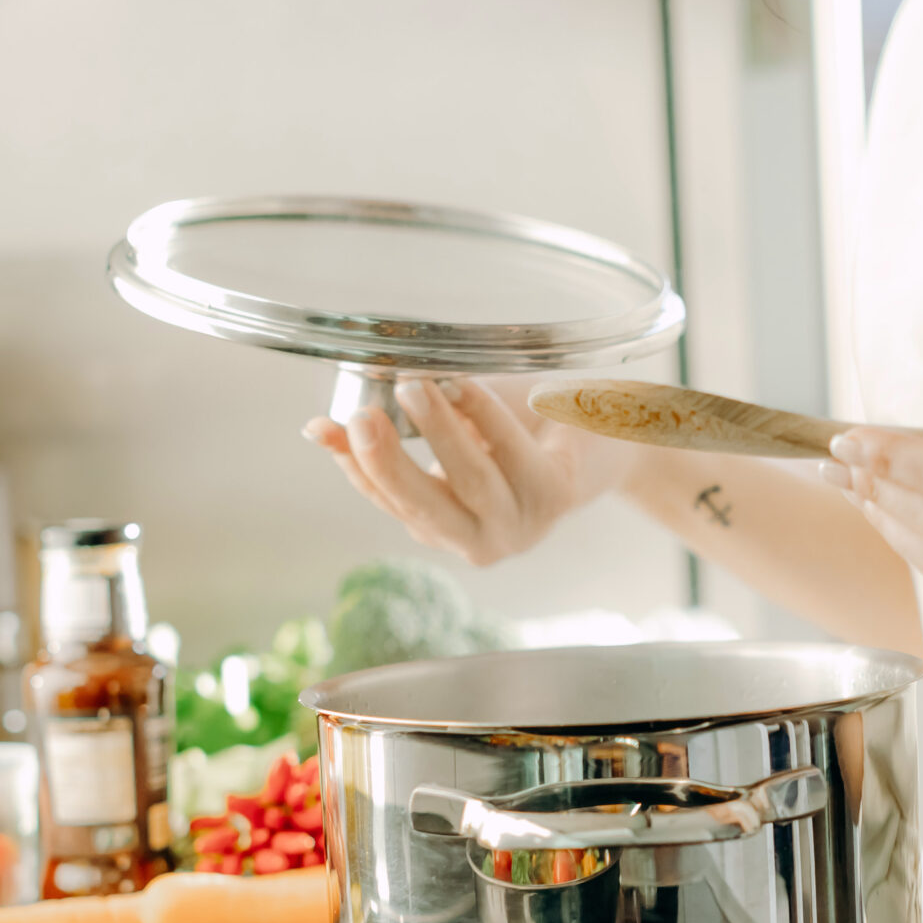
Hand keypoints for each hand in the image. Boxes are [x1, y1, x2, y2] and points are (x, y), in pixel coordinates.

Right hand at [303, 377, 640, 566]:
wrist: (602, 430)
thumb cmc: (522, 428)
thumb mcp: (456, 426)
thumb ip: (407, 424)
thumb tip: (338, 406)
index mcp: (444, 526)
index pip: (387, 501)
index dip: (352, 466)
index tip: (321, 428)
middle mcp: (479, 539)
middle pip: (421, 507)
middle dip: (385, 462)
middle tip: (361, 417)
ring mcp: (520, 524)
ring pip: (467, 479)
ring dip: (435, 431)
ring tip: (410, 386)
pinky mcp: (554, 496)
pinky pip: (509, 450)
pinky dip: (481, 412)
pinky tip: (460, 383)